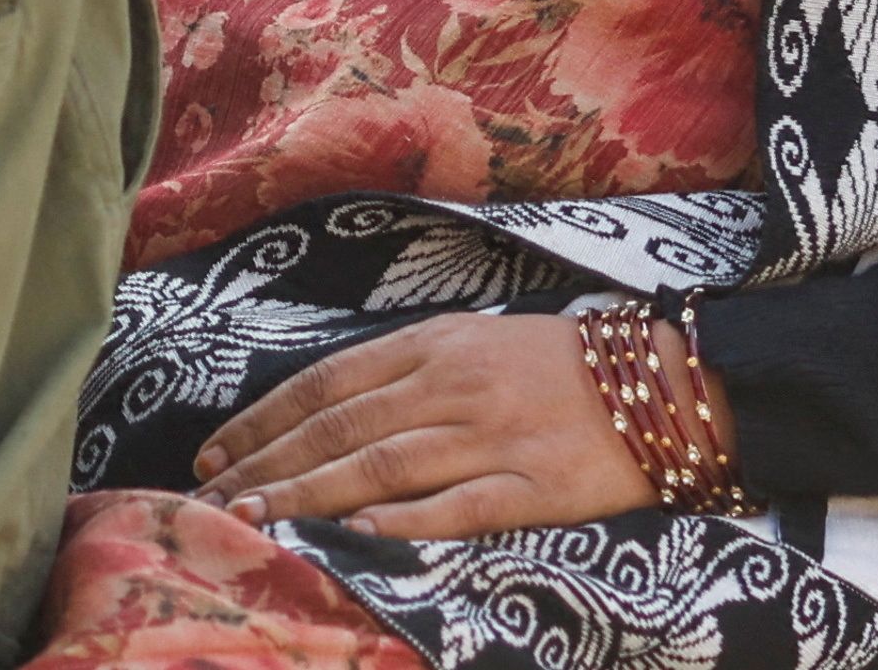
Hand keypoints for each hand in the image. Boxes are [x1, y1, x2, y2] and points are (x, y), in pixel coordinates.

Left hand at [190, 312, 657, 541]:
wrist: (666, 384)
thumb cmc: (559, 364)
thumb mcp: (474, 343)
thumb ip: (406, 373)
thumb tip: (325, 409)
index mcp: (432, 346)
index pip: (325, 384)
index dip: (264, 420)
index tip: (214, 452)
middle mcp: (452, 386)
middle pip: (339, 429)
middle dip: (267, 466)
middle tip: (211, 500)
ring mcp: (493, 437)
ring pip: (382, 467)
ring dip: (311, 496)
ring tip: (257, 521)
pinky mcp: (535, 487)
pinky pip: (460, 505)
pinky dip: (406, 519)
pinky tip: (358, 533)